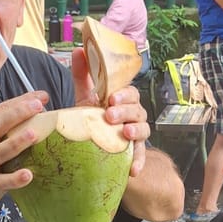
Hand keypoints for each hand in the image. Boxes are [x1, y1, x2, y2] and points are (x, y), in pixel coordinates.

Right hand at [0, 92, 47, 204]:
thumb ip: (11, 120)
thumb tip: (41, 100)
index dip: (19, 102)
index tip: (40, 98)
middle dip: (17, 114)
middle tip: (37, 108)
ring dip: (16, 143)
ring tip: (33, 135)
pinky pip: (2, 181)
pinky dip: (15, 179)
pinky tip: (28, 174)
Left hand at [70, 48, 148, 175]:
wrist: (95, 143)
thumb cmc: (92, 115)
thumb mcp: (85, 95)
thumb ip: (83, 74)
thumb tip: (78, 49)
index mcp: (122, 100)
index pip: (130, 92)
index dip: (123, 94)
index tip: (110, 98)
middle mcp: (132, 115)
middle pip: (137, 110)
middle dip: (125, 111)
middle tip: (109, 115)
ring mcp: (134, 134)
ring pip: (143, 130)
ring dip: (135, 131)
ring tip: (124, 133)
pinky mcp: (133, 153)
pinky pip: (140, 157)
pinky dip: (138, 163)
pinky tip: (133, 171)